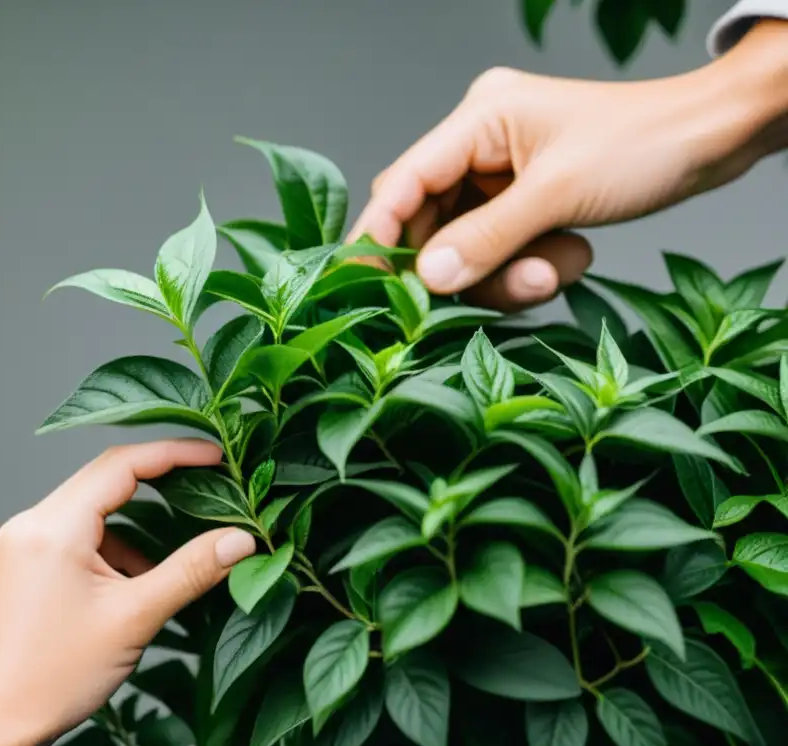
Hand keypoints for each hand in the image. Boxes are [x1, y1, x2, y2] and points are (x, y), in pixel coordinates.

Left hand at [0, 440, 255, 745]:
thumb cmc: (47, 680)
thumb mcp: (133, 619)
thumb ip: (190, 571)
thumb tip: (239, 540)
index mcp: (52, 528)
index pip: (121, 464)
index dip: (174, 453)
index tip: (215, 456)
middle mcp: (26, 527)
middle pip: (102, 482)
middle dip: (157, 485)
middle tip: (205, 488)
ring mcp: (15, 549)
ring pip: (87, 515)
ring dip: (131, 529)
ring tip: (164, 566)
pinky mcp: (14, 572)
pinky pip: (68, 540)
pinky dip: (105, 552)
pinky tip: (126, 589)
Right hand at [349, 20, 787, 311]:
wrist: (716, 137)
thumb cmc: (644, 143)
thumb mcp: (560, 193)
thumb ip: (487, 237)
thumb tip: (427, 278)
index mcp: (479, 119)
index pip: (405, 182)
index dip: (380, 235)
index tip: (366, 285)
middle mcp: (481, 146)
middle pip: (433, 224)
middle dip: (465, 267)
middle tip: (503, 289)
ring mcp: (502, 175)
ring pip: (468, 246)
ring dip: (505, 273)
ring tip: (557, 271)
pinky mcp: (524, 200)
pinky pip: (502, 249)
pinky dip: (528, 266)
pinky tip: (570, 256)